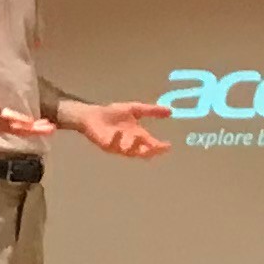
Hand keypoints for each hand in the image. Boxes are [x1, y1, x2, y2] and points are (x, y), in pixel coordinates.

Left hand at [56, 97, 171, 158]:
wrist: (92, 114)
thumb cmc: (112, 113)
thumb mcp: (134, 109)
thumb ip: (151, 111)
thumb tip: (170, 111)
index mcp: (138, 136)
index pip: (152, 145)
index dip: (160, 147)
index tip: (168, 145)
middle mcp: (130, 144)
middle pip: (143, 153)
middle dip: (151, 152)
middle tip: (156, 146)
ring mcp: (119, 146)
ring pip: (130, 152)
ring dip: (135, 145)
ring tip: (139, 135)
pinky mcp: (106, 145)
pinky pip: (113, 146)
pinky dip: (117, 140)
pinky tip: (119, 132)